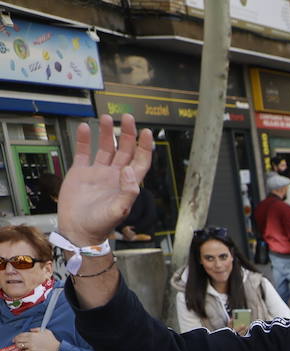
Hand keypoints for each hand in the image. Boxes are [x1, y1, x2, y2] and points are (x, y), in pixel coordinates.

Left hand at [12, 328, 59, 350]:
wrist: (55, 347)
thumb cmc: (52, 339)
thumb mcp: (45, 330)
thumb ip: (37, 329)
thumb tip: (31, 330)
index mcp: (33, 334)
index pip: (21, 334)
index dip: (17, 336)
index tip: (16, 338)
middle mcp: (30, 339)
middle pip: (19, 339)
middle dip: (15, 341)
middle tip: (15, 342)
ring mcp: (31, 345)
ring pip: (19, 345)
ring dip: (17, 346)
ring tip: (17, 347)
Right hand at [57, 114, 154, 246]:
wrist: (78, 230)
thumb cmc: (100, 224)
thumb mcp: (119, 209)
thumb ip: (128, 191)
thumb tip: (130, 170)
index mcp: (126, 183)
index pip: (140, 160)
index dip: (144, 147)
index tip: (146, 132)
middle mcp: (114, 175)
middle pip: (124, 150)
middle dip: (127, 134)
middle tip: (127, 117)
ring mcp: (98, 173)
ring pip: (105, 148)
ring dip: (107, 133)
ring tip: (106, 118)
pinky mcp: (81, 172)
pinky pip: (84, 152)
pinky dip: (85, 140)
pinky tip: (85, 128)